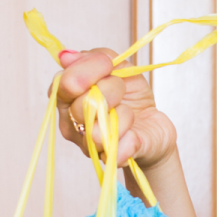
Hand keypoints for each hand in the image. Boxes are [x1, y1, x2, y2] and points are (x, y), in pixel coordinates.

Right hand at [52, 49, 177, 170]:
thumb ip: (96, 59)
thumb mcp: (120, 69)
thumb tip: (68, 56)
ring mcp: (88, 145)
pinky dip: (131, 138)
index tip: (109, 64)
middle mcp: (71, 124)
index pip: (63, 84)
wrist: (153, 126)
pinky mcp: (112, 159)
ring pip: (97, 130)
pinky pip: (118, 149)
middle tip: (121, 89)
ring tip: (130, 113)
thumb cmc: (132, 97)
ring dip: (123, 115)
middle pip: (80, 106)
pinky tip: (134, 134)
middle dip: (110, 89)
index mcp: (68, 98)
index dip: (87, 70)